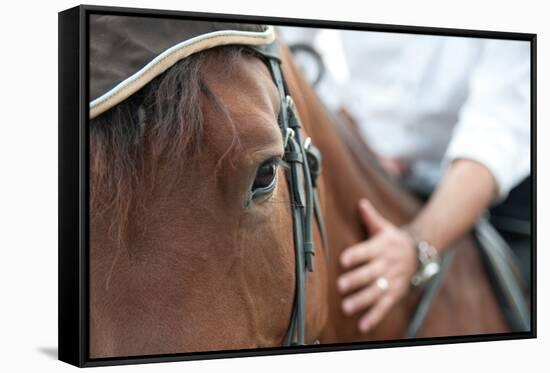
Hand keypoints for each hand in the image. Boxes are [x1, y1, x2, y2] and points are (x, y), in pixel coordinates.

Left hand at [337, 198, 416, 332]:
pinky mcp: (397, 293)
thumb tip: (360, 202)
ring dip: (362, 301)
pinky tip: (362, 325)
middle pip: (370, 273)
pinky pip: (385, 306)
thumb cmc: (393, 238)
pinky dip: (374, 317)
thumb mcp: (383, 226)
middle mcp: (387, 264)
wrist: (420, 251)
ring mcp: (393, 280)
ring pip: (376, 292)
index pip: (367, 251)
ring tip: (346, 308)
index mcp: (381, 247)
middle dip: (356, 280)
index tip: (343, 260)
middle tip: (340, 286)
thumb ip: (370, 216)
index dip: (355, 255)